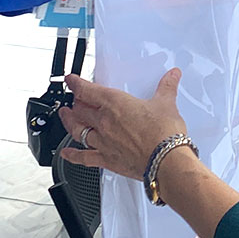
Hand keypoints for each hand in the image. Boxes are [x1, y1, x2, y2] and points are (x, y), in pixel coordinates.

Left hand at [58, 69, 188, 178]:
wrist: (166, 160)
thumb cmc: (164, 134)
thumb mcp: (166, 104)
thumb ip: (167, 88)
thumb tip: (172, 76)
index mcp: (115, 104)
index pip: (87, 90)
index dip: (75, 84)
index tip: (71, 80)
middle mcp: (104, 122)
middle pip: (80, 110)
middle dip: (74, 103)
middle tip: (74, 100)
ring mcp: (103, 142)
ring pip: (77, 130)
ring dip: (69, 123)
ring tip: (66, 117)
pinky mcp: (107, 160)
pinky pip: (84, 157)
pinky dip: (72, 156)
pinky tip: (66, 154)